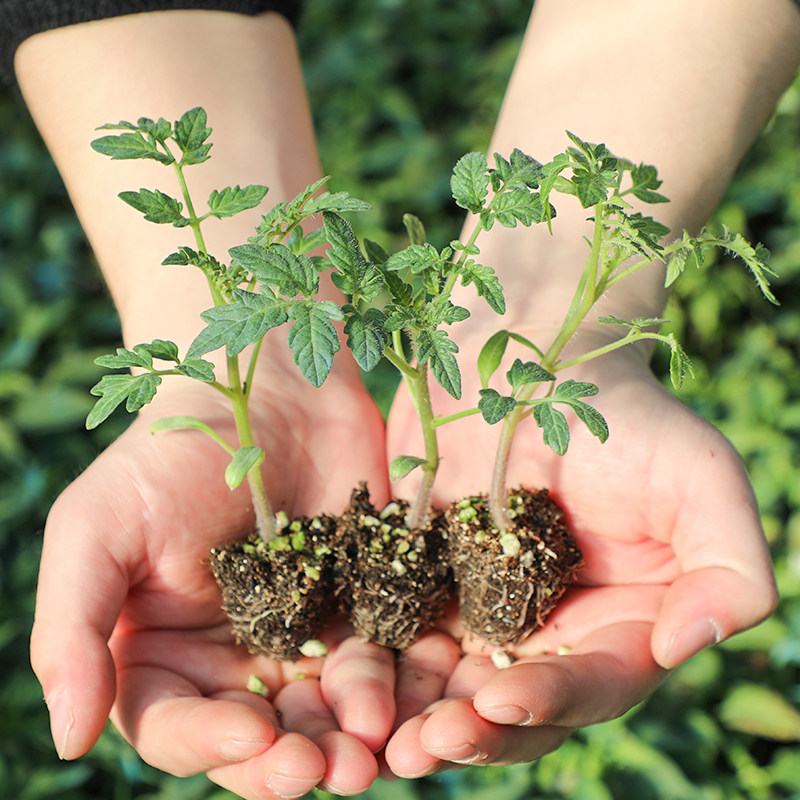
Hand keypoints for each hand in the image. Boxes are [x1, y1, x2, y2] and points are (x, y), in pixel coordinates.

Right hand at [30, 362, 394, 798]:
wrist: (265, 387)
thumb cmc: (169, 453)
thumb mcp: (97, 530)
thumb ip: (71, 632)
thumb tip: (69, 740)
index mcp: (164, 654)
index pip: (179, 729)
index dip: (212, 747)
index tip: (253, 738)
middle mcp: (235, 658)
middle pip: (262, 737)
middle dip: (295, 759)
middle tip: (332, 768)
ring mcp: (303, 634)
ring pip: (328, 710)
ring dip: (352, 735)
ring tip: (378, 743)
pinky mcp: (362, 604)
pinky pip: (384, 658)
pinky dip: (399, 681)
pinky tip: (419, 691)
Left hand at [382, 335, 775, 775]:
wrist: (532, 357)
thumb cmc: (622, 414)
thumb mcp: (701, 479)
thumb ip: (727, 569)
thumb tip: (683, 647)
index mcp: (614, 624)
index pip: (588, 685)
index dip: (549, 700)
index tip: (501, 700)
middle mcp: (545, 630)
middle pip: (511, 703)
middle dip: (472, 731)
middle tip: (425, 744)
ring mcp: (479, 608)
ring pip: (446, 682)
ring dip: (413, 714)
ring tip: (377, 737)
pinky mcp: (422, 578)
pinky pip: (394, 629)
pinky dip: (373, 660)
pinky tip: (340, 676)